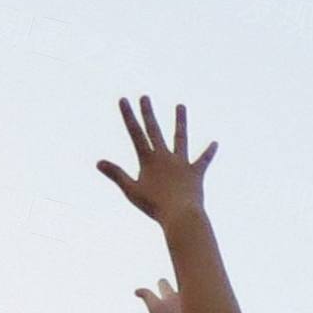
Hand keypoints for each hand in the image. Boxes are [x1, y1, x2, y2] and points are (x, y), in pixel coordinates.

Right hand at [97, 96, 215, 226]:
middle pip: (155, 130)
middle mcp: (165, 156)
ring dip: (180, 121)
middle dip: (148, 113)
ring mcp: (182, 163)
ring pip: (181, 138)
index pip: (135, 133)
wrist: (180, 215)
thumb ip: (116, 174)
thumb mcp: (131, 190)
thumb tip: (98, 162)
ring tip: (181, 106)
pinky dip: (209, 153)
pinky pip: (203, 160)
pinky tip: (215, 143)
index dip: (128, 116)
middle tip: (145, 97)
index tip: (124, 99)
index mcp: (148, 159)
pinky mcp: (196, 173)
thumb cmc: (154, 206)